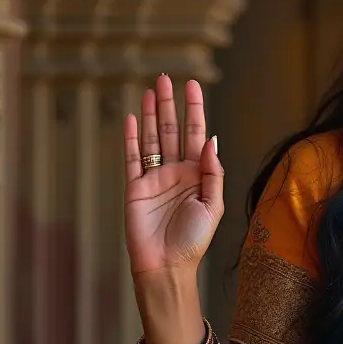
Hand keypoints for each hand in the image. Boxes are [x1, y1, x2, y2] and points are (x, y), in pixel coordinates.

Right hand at [124, 75, 222, 278]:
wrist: (166, 265)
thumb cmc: (194, 240)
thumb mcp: (213, 205)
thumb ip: (212, 172)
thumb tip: (210, 139)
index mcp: (198, 174)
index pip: (197, 134)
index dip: (195, 109)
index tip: (193, 85)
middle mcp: (176, 172)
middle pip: (171, 130)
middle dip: (170, 105)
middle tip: (167, 78)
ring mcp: (154, 178)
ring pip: (151, 138)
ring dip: (149, 114)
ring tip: (150, 91)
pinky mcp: (134, 187)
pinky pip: (131, 158)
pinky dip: (130, 138)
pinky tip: (130, 118)